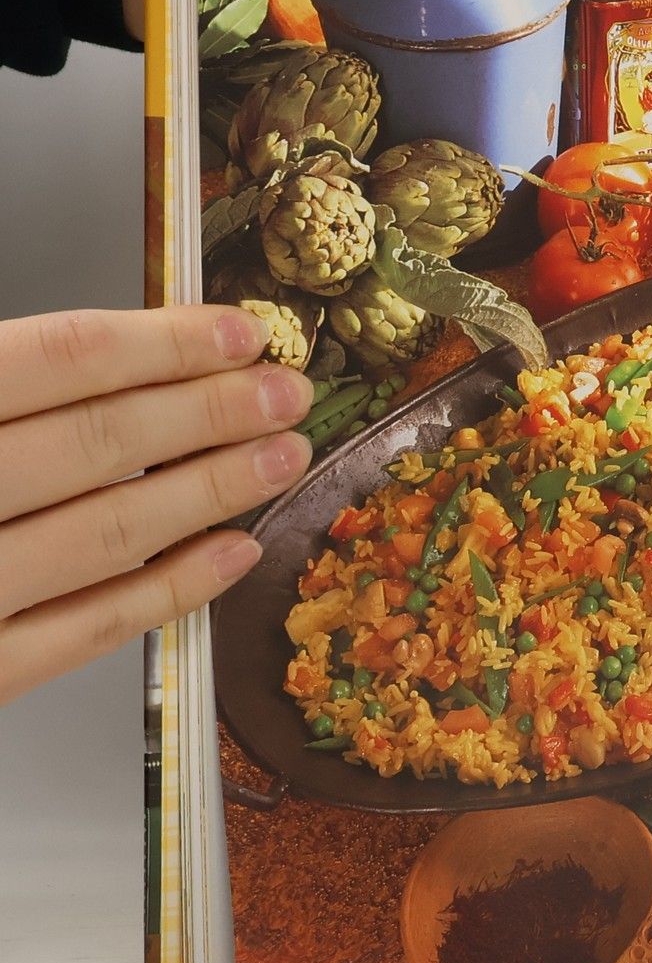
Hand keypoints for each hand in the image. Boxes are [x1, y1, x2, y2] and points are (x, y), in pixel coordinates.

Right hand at [0, 306, 314, 704]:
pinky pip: (86, 630)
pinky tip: (233, 552)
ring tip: (280, 456)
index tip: (239, 332)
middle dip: (209, 413)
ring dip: (210, 491)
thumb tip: (107, 350)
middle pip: (95, 443)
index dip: (160, 343)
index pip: (53, 360)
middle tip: (288, 390)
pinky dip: (171, 590)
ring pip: (107, 533)